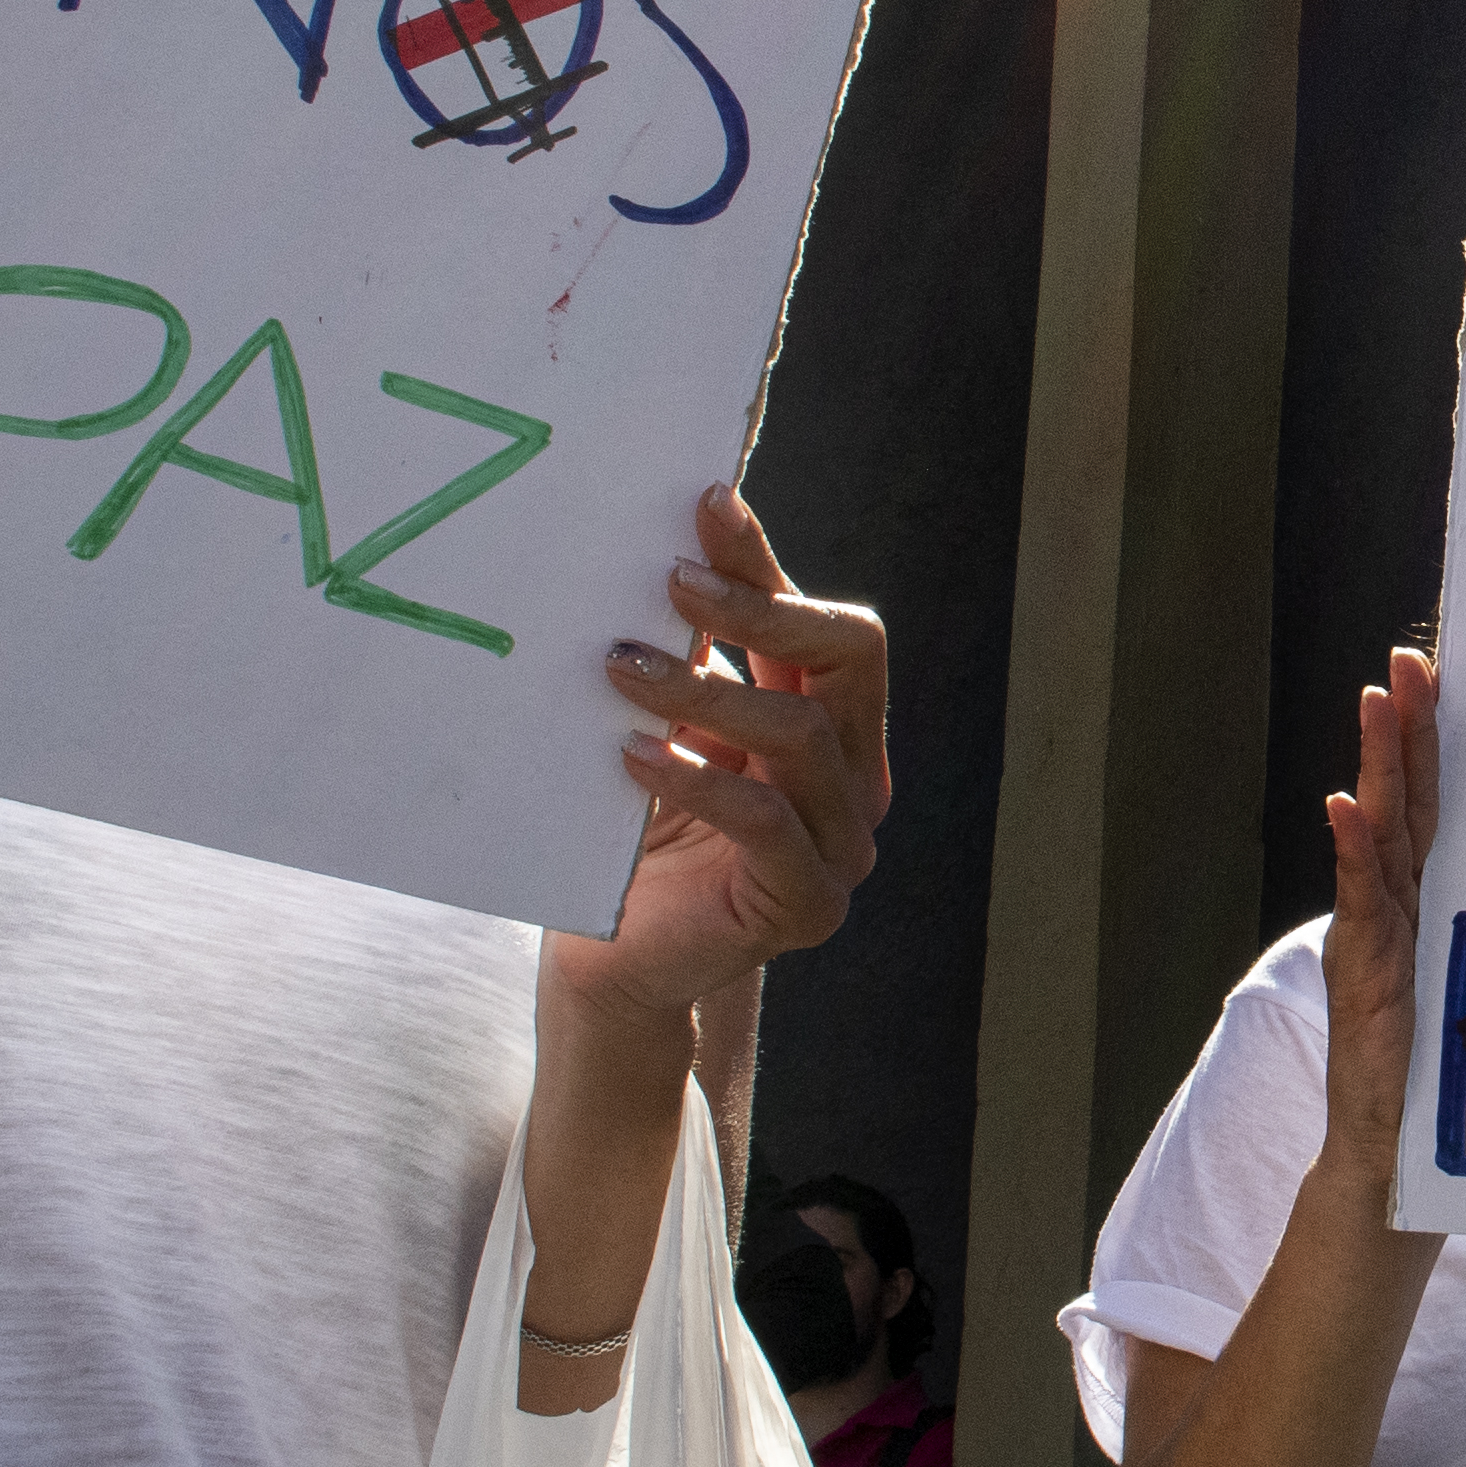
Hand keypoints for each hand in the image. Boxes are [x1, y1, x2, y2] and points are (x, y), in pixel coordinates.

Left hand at [568, 489, 883, 1014]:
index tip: (703, 505)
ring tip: (620, 667)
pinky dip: (696, 779)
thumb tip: (660, 543)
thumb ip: (690, 653)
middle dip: (759, 609)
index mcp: (836, 726)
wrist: (609, 961)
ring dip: (705, 689)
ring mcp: (843, 847)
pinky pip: (766, 821)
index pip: (830, 626)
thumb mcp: (670, 724)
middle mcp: (857, 779)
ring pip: (801, 735)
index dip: (771, 566)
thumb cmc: (635, 829)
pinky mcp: (807, 906)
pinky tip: (630, 756)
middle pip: (849, 660)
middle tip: (667, 580)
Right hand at [1318, 647, 1438, 1174]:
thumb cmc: (1456, 1076)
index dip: (1436, 739)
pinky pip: (1357, 907)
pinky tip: (1340, 808)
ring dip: (1373, 766)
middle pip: (1403, 802)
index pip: (1437, 802)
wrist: (1397, 1157)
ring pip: (1376, 838)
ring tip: (1372, 700)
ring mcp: (1374, 939)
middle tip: (1404, 658)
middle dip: (1400, 728)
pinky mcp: (1362, 979)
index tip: (1444, 671)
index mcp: (1432, 899)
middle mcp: (1397, 907)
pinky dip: (1348, 855)